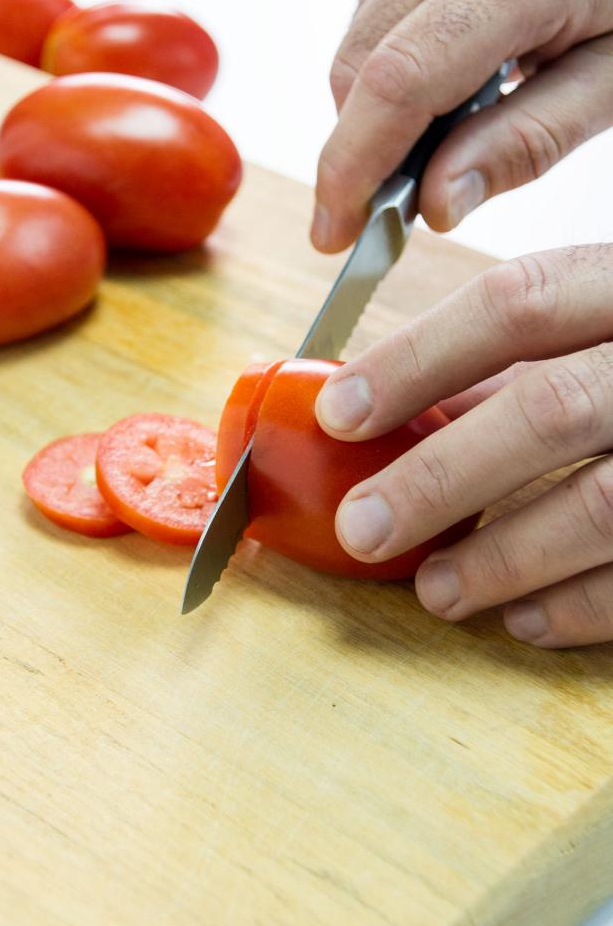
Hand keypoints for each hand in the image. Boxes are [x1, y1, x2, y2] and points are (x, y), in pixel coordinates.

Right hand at [312, 0, 612, 251]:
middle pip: (357, 74)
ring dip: (388, 96)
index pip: (398, 83)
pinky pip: (368, 10)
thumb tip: (435, 204)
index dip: (354, 169)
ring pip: (355, 46)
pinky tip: (454, 41)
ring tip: (470, 87)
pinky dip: (394, 48)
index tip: (335, 231)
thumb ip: (528, 141)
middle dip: (367, 148)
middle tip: (410, 189)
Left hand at [315, 245, 612, 647]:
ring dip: (502, 558)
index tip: (340, 412)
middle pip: (549, 411)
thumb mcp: (607, 323)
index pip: (517, 305)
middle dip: (440, 479)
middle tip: (363, 528)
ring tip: (435, 591)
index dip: (417, 359)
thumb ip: (528, 356)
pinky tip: (525, 620)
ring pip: (604, 505)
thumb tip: (409, 402)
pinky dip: (582, 607)